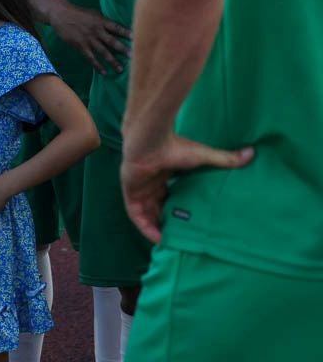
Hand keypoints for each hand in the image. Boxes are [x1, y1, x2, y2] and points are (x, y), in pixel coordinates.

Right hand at [51, 4, 130, 73]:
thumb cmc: (78, 13)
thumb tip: (116, 29)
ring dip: (112, 61)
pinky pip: (91, 58)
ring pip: (103, 52)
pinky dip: (98, 65)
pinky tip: (104, 72)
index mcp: (101, 21)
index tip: (137, 38)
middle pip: (112, 41)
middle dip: (123, 49)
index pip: (117, 27)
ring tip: (120, 69)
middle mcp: (97, 30)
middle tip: (134, 57)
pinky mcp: (80, 46)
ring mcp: (88, 39)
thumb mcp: (93, 14)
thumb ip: (104, 22)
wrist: (61, 14)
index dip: (127, 33)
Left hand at [121, 134, 252, 243]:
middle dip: (169, 221)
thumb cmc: (175, 146)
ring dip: (159, 227)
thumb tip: (252, 153)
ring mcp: (140, 188)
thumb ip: (225, 159)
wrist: (150, 140)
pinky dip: (146, 227)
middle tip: (184, 237)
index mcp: (165, 174)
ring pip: (148, 214)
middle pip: (159, 207)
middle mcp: (151, 183)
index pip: (171, 195)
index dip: (180, 208)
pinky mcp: (131, 193)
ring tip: (173, 243)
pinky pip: (137, 216)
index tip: (192, 221)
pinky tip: (158, 239)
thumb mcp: (204, 157)